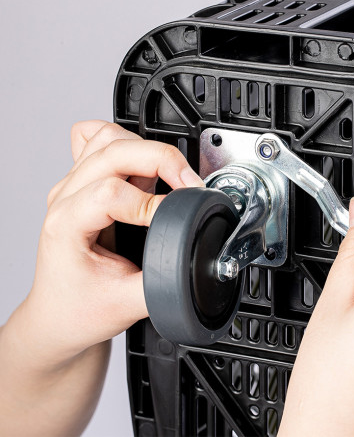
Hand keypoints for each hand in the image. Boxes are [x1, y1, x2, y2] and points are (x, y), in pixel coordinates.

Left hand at [21, 120, 203, 364]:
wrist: (59, 314)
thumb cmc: (78, 311)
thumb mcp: (127, 304)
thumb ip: (165, 280)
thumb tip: (195, 257)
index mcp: (66, 224)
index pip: (112, 191)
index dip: (154, 202)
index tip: (180, 216)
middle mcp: (65, 197)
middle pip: (115, 151)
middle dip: (163, 161)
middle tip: (191, 183)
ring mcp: (73, 185)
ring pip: (110, 137)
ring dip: (149, 149)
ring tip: (173, 176)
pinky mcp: (84, 181)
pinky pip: (99, 138)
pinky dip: (128, 141)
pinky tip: (143, 162)